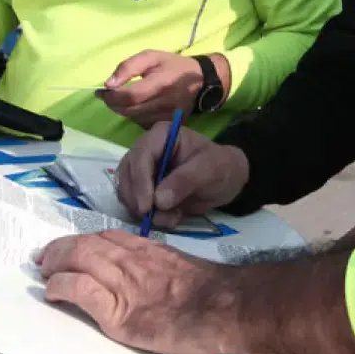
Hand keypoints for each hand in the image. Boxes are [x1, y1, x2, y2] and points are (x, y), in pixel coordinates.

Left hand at [38, 230, 230, 353]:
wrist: (226, 306)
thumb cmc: (213, 293)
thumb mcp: (183, 269)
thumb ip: (161, 266)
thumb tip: (150, 275)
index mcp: (148, 250)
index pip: (108, 236)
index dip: (85, 239)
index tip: (72, 244)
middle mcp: (132, 261)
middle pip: (87, 244)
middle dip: (61, 248)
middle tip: (45, 256)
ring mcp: (123, 284)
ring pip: (79, 260)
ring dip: (55, 264)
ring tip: (43, 271)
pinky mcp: (118, 312)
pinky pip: (81, 290)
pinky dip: (61, 286)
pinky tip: (52, 291)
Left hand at [98, 50, 225, 127]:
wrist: (200, 80)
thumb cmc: (173, 66)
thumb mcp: (151, 56)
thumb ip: (128, 67)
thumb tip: (108, 84)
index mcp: (160, 83)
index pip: (130, 96)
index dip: (111, 96)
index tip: (101, 92)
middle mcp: (165, 104)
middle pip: (128, 110)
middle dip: (113, 103)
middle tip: (108, 95)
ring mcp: (168, 117)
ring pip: (133, 119)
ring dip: (122, 110)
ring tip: (122, 99)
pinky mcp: (169, 124)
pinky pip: (142, 124)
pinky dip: (134, 116)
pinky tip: (137, 106)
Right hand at [115, 121, 248, 228]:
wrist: (227, 180)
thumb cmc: (221, 166)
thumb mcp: (210, 169)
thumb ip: (186, 180)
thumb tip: (158, 200)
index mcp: (162, 135)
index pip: (141, 155)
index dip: (140, 181)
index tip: (147, 206)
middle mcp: (147, 150)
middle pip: (127, 174)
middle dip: (138, 199)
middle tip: (155, 218)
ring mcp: (143, 171)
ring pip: (127, 192)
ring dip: (143, 211)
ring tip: (172, 218)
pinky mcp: (145, 190)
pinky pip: (135, 205)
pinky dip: (149, 216)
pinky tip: (171, 218)